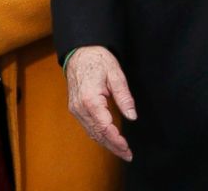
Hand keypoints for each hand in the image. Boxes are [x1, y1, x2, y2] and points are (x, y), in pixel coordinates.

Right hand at [66, 46, 136, 160]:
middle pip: (97, 134)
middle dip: (113, 147)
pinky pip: (87, 126)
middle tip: (127, 155)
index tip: (127, 149)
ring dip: (106, 143)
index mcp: (90, 100)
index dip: (116, 141)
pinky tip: (109, 138)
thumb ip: (124, 96)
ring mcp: (75, 109)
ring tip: (121, 150)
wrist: (80, 52)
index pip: (104, 127)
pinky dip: (98, 135)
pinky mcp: (75, 108)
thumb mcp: (116, 74)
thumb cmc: (98, 60)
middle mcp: (80, 108)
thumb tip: (132, 116)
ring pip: (91, 133)